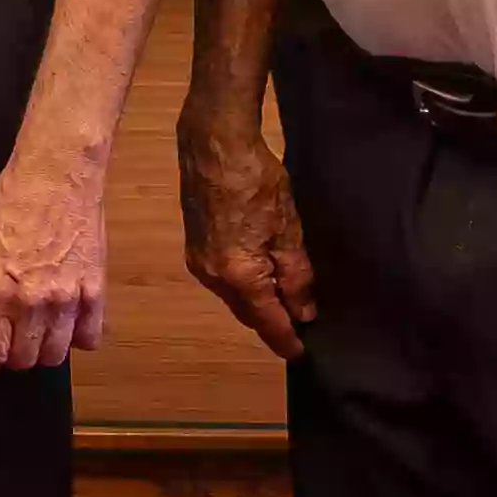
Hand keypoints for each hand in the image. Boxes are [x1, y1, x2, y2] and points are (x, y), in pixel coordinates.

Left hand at [0, 150, 114, 371]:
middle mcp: (32, 303)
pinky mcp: (94, 291)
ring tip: (38, 332)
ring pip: (56, 355)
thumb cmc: (11, 205)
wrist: (56, 177)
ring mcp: (67, 300)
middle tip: (12, 338)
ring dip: (44, 349)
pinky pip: (89, 337)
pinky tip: (67, 322)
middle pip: (24, 360)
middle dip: (13, 355)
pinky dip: (77, 336)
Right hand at [177, 135, 314, 358]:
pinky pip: (222, 279)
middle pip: (246, 312)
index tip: (301, 354)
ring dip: (256, 302)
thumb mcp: (288, 228)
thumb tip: (302, 311)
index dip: (286, 339)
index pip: (267, 320)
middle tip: (297, 326)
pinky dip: (242, 284)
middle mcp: (212, 276)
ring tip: (282, 300)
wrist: (213, 142)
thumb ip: (296, 275)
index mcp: (238, 275)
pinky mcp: (193, 245)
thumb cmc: (257, 181)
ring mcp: (198, 261)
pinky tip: (258, 274)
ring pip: (233, 296)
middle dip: (270, 321)